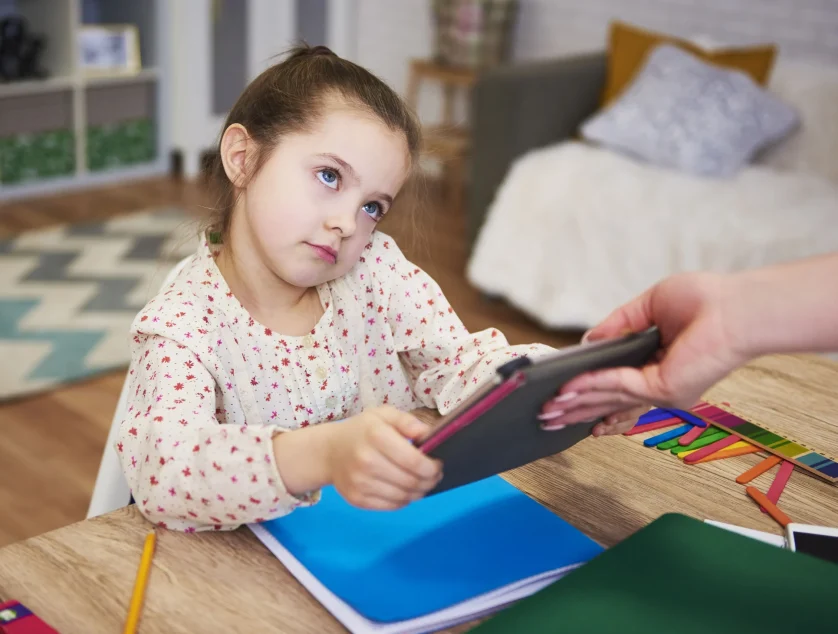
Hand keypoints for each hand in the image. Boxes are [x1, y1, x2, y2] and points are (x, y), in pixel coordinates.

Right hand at [326, 406, 442, 509]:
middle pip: (411, 481)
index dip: (432, 467)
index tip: (437, 464)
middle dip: (430, 481)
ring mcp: (360, 482)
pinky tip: (405, 490)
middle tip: (434, 476)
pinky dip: (404, 500)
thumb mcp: (383, 414)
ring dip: (419, 492)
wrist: (330, 451)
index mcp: (376, 436)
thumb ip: (407, 421)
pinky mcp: (357, 499)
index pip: (414, 461)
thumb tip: (428, 434)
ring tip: (422, 483)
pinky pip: (391, 506)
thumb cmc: (362, 431)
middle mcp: (366, 461)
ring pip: (403, 497)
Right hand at [539, 272, 748, 435]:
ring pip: (608, 399)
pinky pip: (618, 386)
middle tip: (546, 416)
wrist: (736, 306)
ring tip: (548, 411)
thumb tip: (589, 341)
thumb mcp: (648, 307)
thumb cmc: (704, 300)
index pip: (617, 387)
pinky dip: (591, 386)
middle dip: (575, 408)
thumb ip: (617, 325)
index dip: (589, 394)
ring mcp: (661, 391)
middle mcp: (659, 384)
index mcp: (656, 366)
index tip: (562, 398)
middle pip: (608, 400)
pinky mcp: (664, 389)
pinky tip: (569, 388)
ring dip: (575, 404)